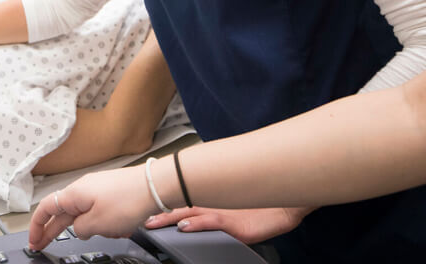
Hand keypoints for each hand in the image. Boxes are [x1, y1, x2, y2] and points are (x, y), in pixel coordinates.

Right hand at [28, 168, 156, 250]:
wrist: (156, 185)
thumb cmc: (129, 199)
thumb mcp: (97, 224)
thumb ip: (80, 230)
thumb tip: (78, 230)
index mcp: (74, 194)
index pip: (45, 209)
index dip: (37, 226)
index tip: (34, 240)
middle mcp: (83, 188)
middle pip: (62, 212)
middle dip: (54, 231)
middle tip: (44, 245)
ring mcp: (97, 189)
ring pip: (85, 214)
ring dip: (93, 228)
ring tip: (111, 231)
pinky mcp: (111, 192)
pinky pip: (100, 212)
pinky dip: (107, 223)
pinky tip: (122, 226)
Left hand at [144, 205, 312, 243]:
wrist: (288, 203)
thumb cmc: (263, 205)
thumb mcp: (232, 209)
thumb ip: (209, 212)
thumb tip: (187, 216)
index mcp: (210, 199)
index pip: (179, 198)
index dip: (161, 200)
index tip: (141, 203)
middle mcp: (212, 203)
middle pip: (178, 203)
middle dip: (157, 209)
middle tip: (137, 214)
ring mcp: (222, 211)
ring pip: (190, 211)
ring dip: (170, 217)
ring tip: (153, 221)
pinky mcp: (233, 222)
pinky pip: (211, 222)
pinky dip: (197, 223)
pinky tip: (185, 226)